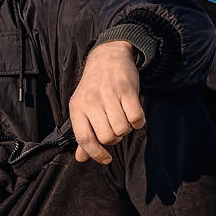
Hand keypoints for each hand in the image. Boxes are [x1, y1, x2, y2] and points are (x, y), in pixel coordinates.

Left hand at [68, 40, 144, 162]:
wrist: (108, 56)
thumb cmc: (94, 87)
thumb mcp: (83, 107)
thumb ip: (84, 134)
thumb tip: (81, 159)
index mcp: (77, 108)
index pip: (84, 138)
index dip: (95, 153)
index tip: (106, 159)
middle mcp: (91, 101)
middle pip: (107, 136)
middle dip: (115, 138)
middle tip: (115, 128)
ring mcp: (109, 94)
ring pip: (122, 129)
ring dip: (126, 129)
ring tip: (123, 118)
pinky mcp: (127, 89)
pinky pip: (136, 117)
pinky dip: (138, 122)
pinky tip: (133, 114)